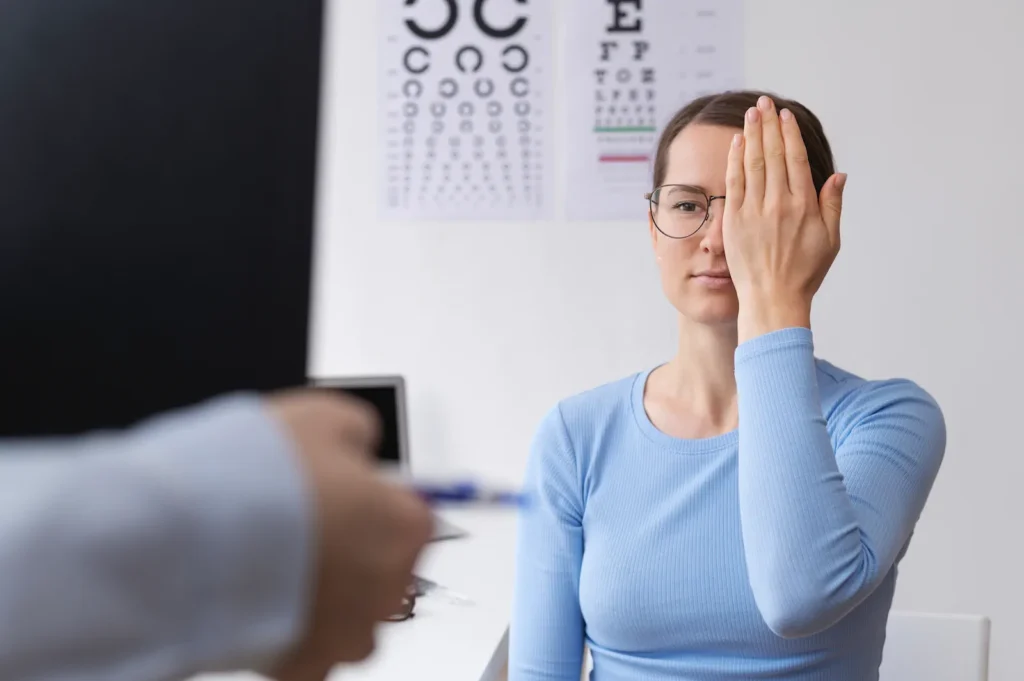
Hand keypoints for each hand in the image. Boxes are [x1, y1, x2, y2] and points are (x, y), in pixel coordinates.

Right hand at [266, 390, 433, 680]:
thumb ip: (356, 434)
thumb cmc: (255, 479)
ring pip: (347, 613)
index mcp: (403, 524)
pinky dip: (285, 622)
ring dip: (318, 589)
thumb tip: (359, 443)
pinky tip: (253, 591)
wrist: (183, 538)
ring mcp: (346, 633)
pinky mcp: (302, 665)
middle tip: (299, 522)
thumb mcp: (321, 417)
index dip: (370, 501)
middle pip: (382, 567)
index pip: (409, 515)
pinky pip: (305, 644)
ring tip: (267, 558)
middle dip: (348, 548)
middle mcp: (387, 587)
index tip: (342, 494)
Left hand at [722, 95, 846, 342]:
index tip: (784, 116)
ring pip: (752, 163)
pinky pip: (734, 183)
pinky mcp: (734, 221)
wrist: (773, 299)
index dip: (789, 134)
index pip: (794, 160)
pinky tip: (736, 143)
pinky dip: (735, 160)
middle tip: (764, 103)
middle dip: (768, 125)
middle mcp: (778, 204)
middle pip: (772, 155)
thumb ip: (832, 204)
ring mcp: (753, 211)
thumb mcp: (830, 240)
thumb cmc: (804, 273)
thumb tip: (838, 175)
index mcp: (803, 206)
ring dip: (751, 135)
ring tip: (750, 113)